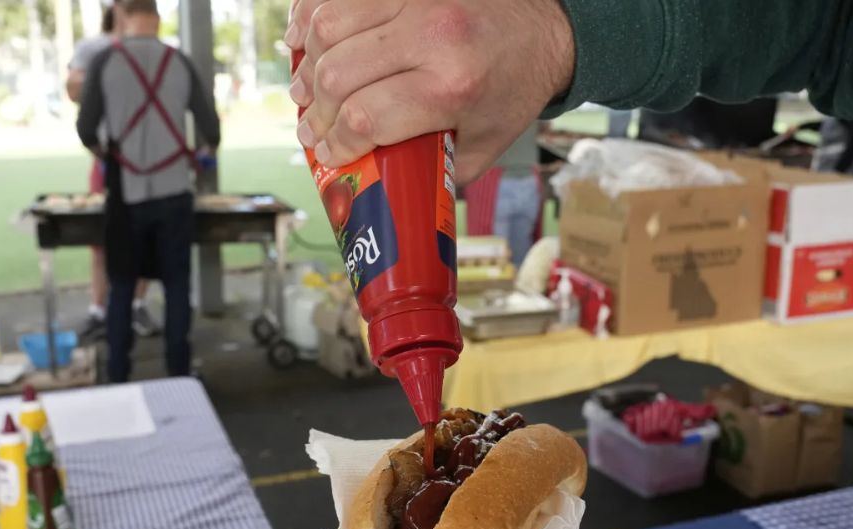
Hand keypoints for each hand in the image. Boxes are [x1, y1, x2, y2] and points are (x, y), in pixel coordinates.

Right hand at [286, 0, 573, 182]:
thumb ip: (433, 168)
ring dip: (308, 64)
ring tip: (304, 88)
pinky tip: (306, 39)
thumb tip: (381, 187)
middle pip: (338, 76)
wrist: (547, 28)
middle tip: (313, 128)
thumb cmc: (512, 87)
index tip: (330, 154)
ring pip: (330, 28)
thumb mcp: (483, 144)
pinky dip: (312, 16)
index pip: (366, 118)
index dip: (337, 142)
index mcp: (452, 86)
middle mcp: (433, 36)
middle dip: (316, 112)